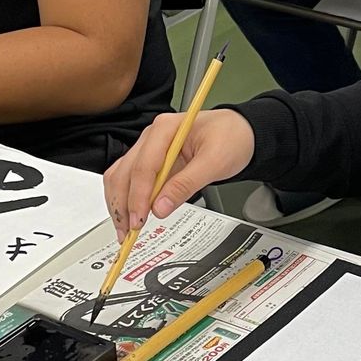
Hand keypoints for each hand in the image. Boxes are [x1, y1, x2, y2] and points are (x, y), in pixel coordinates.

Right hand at [103, 109, 256, 234]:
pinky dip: (126, 199)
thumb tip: (160, 208)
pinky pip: (130, 180)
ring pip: (121, 176)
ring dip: (119, 204)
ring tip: (125, 230)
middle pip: (125, 172)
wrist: (241, 133)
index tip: (138, 221)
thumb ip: (186, 185)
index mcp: (165, 129)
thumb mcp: (215, 162)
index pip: (143, 166)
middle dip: (122, 204)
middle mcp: (151, 137)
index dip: (138, 197)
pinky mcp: (151, 161)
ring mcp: (149, 148)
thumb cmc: (231, 139)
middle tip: (128, 232)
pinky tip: (129, 216)